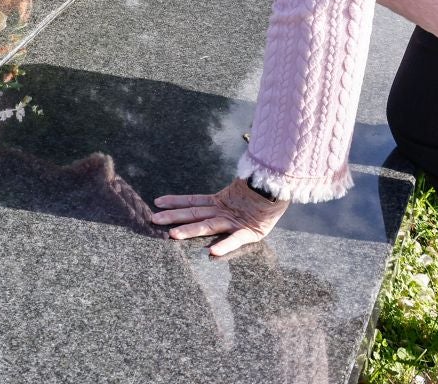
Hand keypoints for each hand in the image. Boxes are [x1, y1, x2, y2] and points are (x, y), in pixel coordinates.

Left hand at [148, 179, 286, 257]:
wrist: (285, 185)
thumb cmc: (266, 192)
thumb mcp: (242, 196)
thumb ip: (230, 196)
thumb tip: (217, 194)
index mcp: (222, 201)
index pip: (193, 200)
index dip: (175, 201)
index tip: (157, 202)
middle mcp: (224, 210)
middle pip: (193, 213)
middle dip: (172, 217)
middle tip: (152, 219)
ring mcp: (236, 220)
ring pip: (208, 225)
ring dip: (189, 230)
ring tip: (172, 235)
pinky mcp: (251, 231)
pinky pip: (236, 240)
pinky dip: (224, 245)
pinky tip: (211, 252)